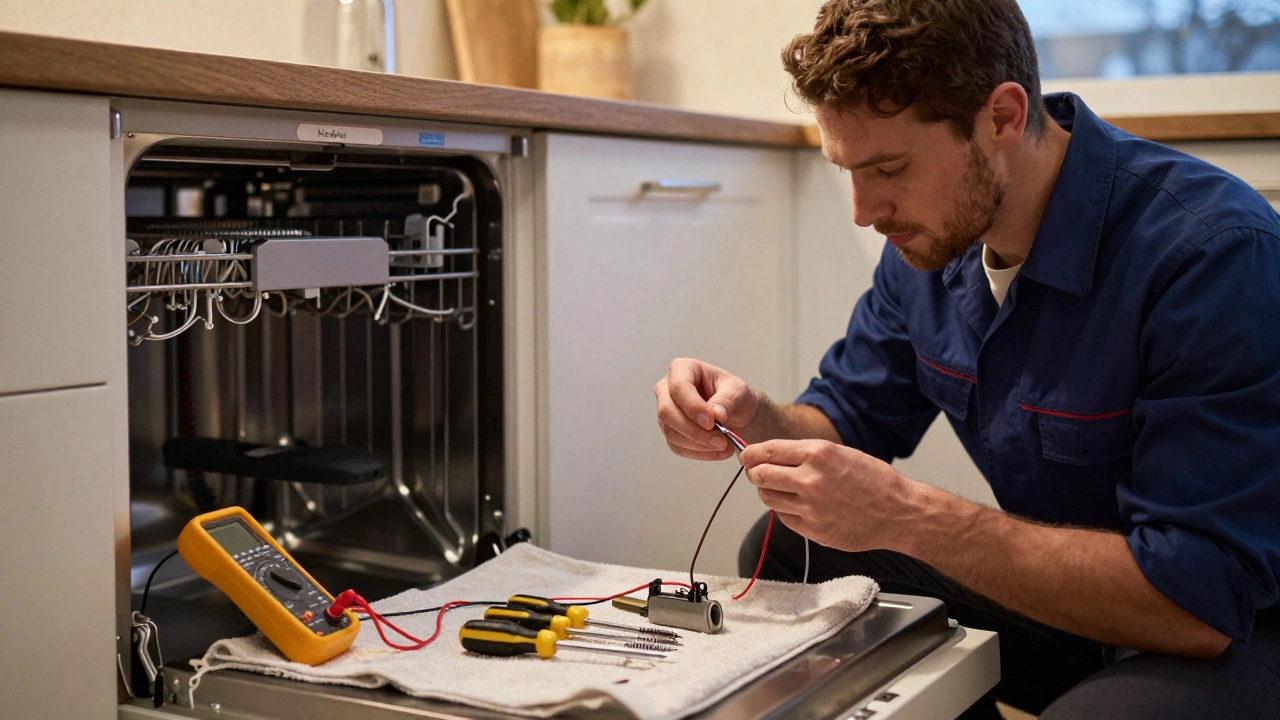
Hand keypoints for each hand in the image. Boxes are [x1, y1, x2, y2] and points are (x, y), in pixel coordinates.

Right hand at [654, 358, 759, 460]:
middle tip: (720, 440)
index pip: (679, 387)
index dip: (693, 407)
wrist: (738, 413)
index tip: (711, 422)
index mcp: (682, 369)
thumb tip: (715, 415)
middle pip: (667, 412)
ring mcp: (666, 412)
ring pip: (671, 432)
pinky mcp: (671, 432)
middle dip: (694, 431)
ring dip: (698, 444)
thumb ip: (727, 400)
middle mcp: (667, 389)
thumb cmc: (734, 395)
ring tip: (724, 446)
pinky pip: (678, 447)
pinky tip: (717, 451)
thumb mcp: (738, 391)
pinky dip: (699, 453)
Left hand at [740, 439, 913, 551]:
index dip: (750, 454)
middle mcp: (810, 479)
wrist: (898, 512)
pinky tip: (800, 506)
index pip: (766, 451)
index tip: (746, 456)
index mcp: (817, 454)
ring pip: (767, 498)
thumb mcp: (840, 452)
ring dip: (768, 492)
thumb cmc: (873, 480)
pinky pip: (783, 517)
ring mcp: (810, 507)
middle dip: (754, 473)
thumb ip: (805, 454)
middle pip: (759, 475)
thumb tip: (771, 455)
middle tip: (758, 473)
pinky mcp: (812, 530)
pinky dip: (786, 511)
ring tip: (782, 490)